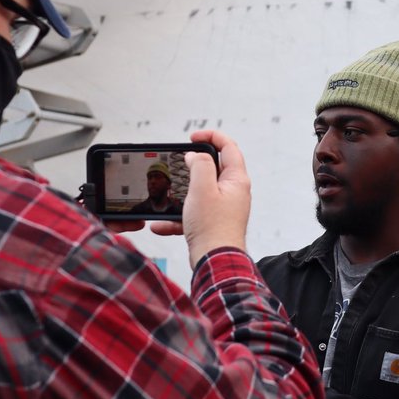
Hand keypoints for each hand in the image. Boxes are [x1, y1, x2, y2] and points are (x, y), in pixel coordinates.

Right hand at [167, 129, 250, 267]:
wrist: (214, 262)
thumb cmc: (213, 228)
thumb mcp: (202, 189)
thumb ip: (200, 166)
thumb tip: (196, 156)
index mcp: (236, 180)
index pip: (229, 147)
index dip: (211, 136)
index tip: (192, 137)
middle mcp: (233, 192)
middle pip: (214, 168)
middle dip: (193, 165)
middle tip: (179, 161)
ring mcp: (223, 208)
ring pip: (200, 192)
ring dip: (182, 194)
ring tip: (169, 195)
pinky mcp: (213, 222)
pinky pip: (193, 213)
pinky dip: (177, 217)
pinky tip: (162, 225)